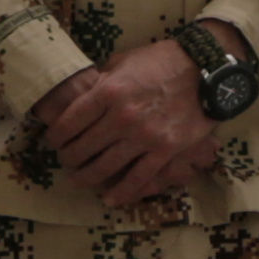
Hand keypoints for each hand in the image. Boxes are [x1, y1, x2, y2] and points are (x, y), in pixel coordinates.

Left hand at [32, 41, 220, 211]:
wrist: (205, 69)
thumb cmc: (161, 61)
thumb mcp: (123, 62)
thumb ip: (100, 82)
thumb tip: (80, 97)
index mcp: (108, 92)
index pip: (69, 123)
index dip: (56, 137)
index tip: (53, 141)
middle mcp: (122, 117)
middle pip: (83, 148)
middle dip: (68, 158)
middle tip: (65, 161)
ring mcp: (144, 136)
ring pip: (105, 167)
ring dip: (87, 177)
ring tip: (78, 180)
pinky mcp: (165, 151)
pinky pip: (139, 178)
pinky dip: (122, 192)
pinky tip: (109, 198)